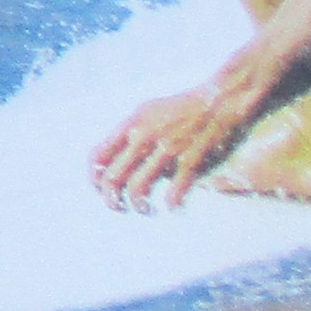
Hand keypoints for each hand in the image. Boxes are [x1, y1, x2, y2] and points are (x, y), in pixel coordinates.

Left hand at [93, 74, 262, 211]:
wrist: (216, 100)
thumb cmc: (180, 107)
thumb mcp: (145, 111)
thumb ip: (129, 131)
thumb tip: (113, 152)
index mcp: (130, 125)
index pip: (98, 155)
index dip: (94, 176)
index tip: (99, 188)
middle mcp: (143, 137)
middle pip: (113, 175)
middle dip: (110, 197)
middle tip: (117, 207)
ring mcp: (166, 148)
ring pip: (138, 185)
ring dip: (138, 204)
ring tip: (142, 209)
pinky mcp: (190, 158)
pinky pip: (175, 188)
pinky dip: (171, 202)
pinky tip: (172, 206)